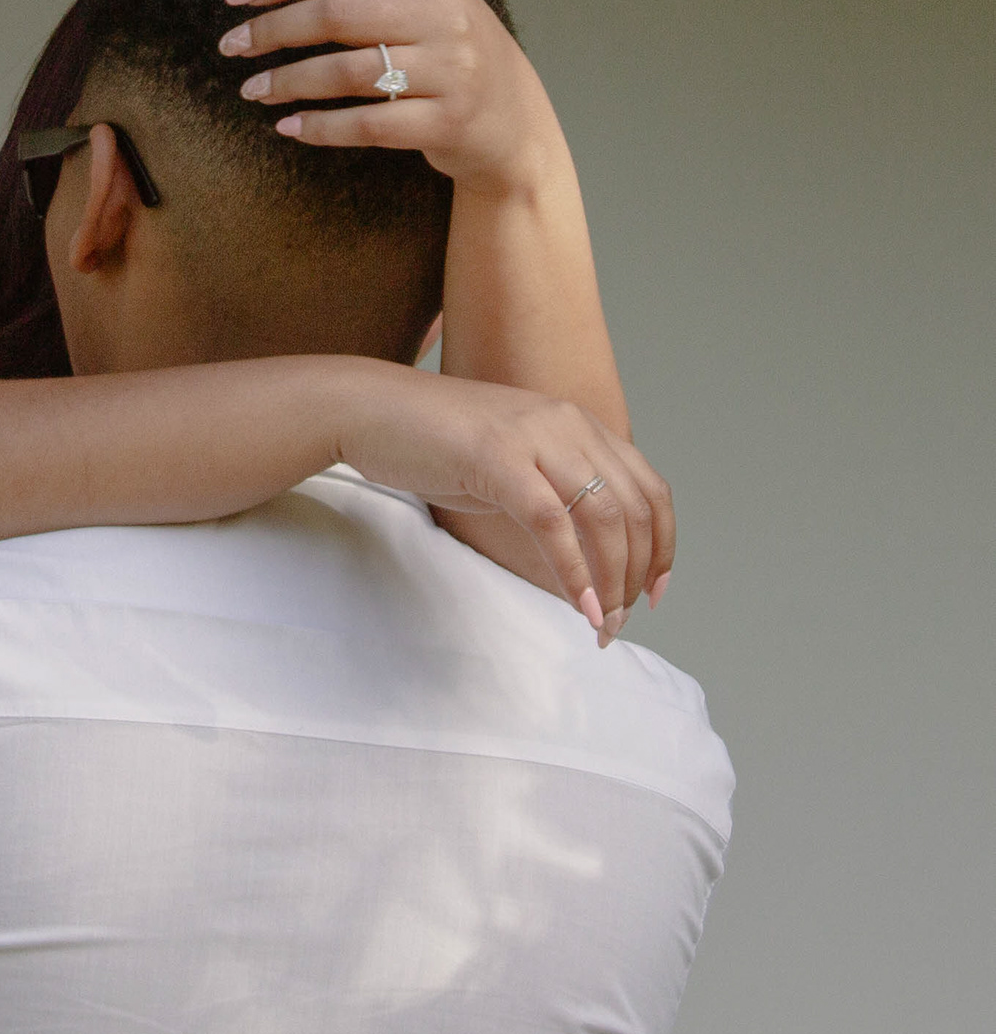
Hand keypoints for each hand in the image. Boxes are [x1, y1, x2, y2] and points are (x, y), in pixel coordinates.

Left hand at [217, 0, 558, 196]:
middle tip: (231, 47)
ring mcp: (451, 72)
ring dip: (288, 82)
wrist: (514, 123)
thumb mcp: (407, 6)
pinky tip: (289, 127)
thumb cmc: (446, 54)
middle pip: (336, 16)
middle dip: (273, 30)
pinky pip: (368, 125)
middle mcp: (446, 18)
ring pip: (347, 73)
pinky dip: (320, 127)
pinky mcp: (448, 123)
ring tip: (253, 91)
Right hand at [336, 365, 673, 641]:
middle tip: (621, 621)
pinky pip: (554, 524)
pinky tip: (579, 606)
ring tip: (603, 623)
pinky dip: (575, 572)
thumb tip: (583, 551)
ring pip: (605, 517)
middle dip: (638, 574)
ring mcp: (535, 437)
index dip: (662, 545)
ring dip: (612, 581)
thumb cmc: (433, 441)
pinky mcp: (499, 458)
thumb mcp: (511, 461)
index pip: (648, 487)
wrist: (370, 410)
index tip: (653, 591)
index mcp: (577, 423)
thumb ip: (551, 490)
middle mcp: (568, 423)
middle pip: (637, 508)